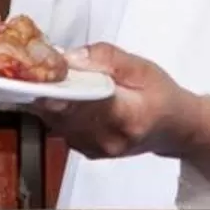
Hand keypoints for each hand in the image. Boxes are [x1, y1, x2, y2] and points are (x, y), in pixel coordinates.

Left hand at [36, 43, 209, 185]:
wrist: (174, 129)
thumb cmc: (162, 96)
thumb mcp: (143, 67)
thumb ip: (107, 59)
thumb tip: (71, 58)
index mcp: (127, 117)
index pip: (83, 103)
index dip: (57, 89)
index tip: (39, 75)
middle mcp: (108, 139)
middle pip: (63, 113)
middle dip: (47, 89)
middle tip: (35, 68)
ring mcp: (95, 149)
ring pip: (57, 121)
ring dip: (49, 99)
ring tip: (49, 79)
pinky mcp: (86, 151)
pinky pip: (60, 128)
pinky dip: (56, 110)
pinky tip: (64, 95)